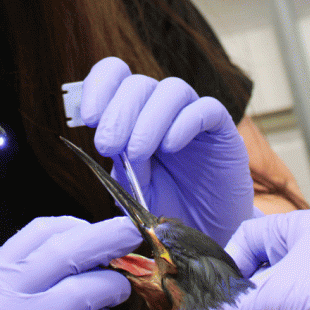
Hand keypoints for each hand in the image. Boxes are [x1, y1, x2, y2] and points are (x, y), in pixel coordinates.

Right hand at [0, 216, 140, 309]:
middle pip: (64, 252)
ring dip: (111, 287)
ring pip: (82, 291)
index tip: (94, 227)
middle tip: (130, 233)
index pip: (35, 234)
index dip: (73, 225)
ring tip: (120, 291)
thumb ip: (24, 281)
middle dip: (105, 238)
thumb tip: (83, 251)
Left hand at [79, 57, 252, 245]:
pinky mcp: (221, 130)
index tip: (88, 118)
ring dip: (149, 119)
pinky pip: (207, 109)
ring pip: (172, 89)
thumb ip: (120, 163)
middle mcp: (160, 107)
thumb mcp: (131, 187)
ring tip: (136, 154)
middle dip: (118, 113)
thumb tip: (108, 138)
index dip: (98, 87)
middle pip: (138, 83)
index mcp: (132, 112)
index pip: (114, 74)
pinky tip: (169, 147)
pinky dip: (185, 123)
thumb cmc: (162, 205)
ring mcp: (192, 115)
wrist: (201, 234)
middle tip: (107, 146)